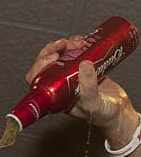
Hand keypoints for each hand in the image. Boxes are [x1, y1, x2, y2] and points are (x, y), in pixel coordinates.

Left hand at [27, 36, 140, 156]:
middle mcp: (57, 85)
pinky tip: (82, 43)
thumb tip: (84, 64)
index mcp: (53, 96)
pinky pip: (72, 55)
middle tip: (65, 44)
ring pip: (59, 56)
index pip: (36, 78)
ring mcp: (68, 76)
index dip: (40, 65)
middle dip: (53, 50)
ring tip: (78, 41)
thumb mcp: (93, 103)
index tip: (53, 56)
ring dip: (65, 46)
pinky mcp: (80, 69)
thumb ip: (88, 87)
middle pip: (46, 63)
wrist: (119, 113)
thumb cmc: (102, 115)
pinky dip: (75, 47)